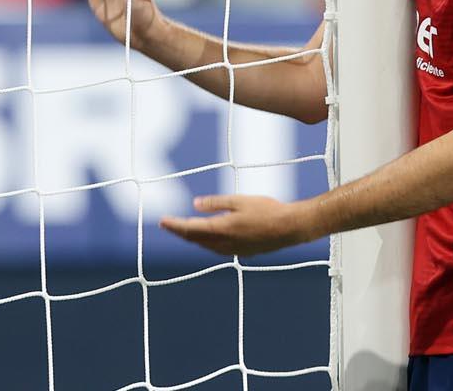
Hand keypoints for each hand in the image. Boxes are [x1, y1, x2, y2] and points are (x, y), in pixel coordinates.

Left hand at [161, 194, 318, 257]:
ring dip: (193, 237)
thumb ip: (216, 203)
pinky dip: (206, 241)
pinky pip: (217, 249)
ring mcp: (233, 250)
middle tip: (167, 224)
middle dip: (180, 231)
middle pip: (195, 239)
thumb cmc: (267, 210)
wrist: (290, 228)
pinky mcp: (242, 252)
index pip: (190, 228)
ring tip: (183, 229)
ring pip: (205, 245)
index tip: (162, 221)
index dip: (175, 225)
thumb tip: (195, 204)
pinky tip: (208, 236)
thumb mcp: (239, 200)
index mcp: (222, 229)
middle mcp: (224, 243)